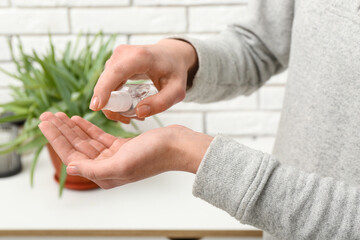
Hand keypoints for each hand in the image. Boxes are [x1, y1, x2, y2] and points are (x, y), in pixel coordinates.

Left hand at [39, 112, 212, 188]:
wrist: (178, 146)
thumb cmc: (155, 155)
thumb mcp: (122, 163)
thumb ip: (95, 168)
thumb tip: (70, 168)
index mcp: (105, 175)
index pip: (73, 156)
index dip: (57, 139)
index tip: (44, 123)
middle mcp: (107, 167)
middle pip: (77, 147)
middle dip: (61, 131)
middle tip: (46, 116)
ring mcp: (115, 156)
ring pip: (87, 140)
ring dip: (72, 128)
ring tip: (58, 115)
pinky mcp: (123, 146)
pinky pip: (100, 136)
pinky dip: (88, 127)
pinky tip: (79, 119)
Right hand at [90, 39, 197, 123]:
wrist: (171, 55)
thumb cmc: (175, 72)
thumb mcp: (176, 91)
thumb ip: (161, 103)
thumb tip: (139, 112)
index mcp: (141, 57)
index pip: (117, 72)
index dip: (104, 89)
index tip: (97, 106)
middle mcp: (124, 53)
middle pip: (106, 81)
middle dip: (111, 105)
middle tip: (128, 120)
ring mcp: (116, 57)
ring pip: (104, 85)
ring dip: (114, 102)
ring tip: (134, 113)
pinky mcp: (113, 63)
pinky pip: (107, 83)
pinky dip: (114, 97)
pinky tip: (128, 105)